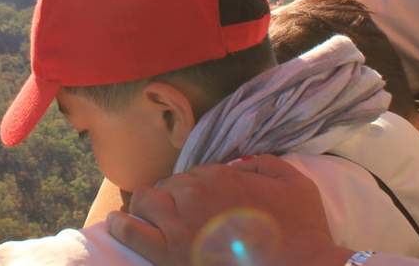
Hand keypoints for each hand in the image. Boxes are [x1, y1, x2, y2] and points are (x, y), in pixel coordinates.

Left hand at [106, 155, 351, 265]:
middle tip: (188, 214)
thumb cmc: (301, 230)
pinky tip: (117, 222)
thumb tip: (238, 164)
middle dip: (175, 196)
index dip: (199, 187)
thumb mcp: (292, 181)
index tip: (208, 202)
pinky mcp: (170, 256)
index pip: (193, 173)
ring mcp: (178, 226)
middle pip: (167, 187)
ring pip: (145, 202)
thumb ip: (262, 162)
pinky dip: (121, 226)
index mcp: (219, 176)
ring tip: (156, 218)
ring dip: (150, 208)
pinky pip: (131, 233)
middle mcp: (193, 196)